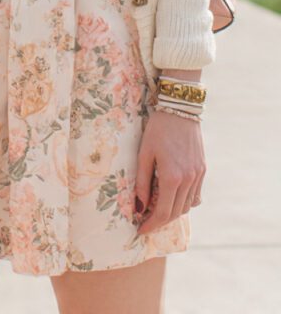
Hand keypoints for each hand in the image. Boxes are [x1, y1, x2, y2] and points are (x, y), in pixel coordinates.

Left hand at [134, 109, 205, 234]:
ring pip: (187, 206)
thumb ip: (141, 181)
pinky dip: (184, 202)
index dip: (151, 224)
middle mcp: (188, 180)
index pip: (162, 212)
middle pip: (175, 212)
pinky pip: (195, 195)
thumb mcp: (144, 153)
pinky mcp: (202, 170)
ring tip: (155, 211)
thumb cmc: (157, 130)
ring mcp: (198, 176)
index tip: (140, 230)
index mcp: (172, 177)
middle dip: (160, 221)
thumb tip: (138, 207)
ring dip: (172, 212)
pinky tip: (171, 197)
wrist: (180, 110)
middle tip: (145, 223)